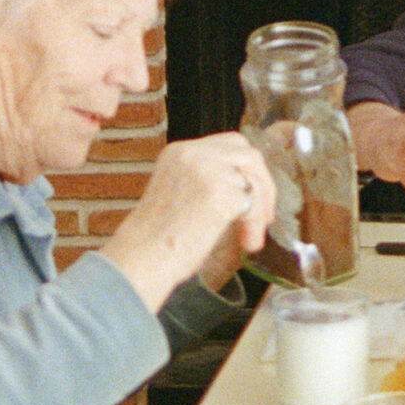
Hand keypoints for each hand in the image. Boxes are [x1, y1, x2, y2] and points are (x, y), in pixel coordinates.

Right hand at [98, 131, 273, 312]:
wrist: (141, 260)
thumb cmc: (157, 239)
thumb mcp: (178, 192)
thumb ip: (205, 179)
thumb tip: (245, 184)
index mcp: (178, 151)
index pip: (229, 144)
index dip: (246, 170)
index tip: (250, 195)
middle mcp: (192, 154)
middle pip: (248, 154)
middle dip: (263, 184)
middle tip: (263, 215)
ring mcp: (206, 170)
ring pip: (254, 180)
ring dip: (260, 210)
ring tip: (250, 238)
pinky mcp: (218, 192)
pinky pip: (252, 203)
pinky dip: (254, 224)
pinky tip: (246, 242)